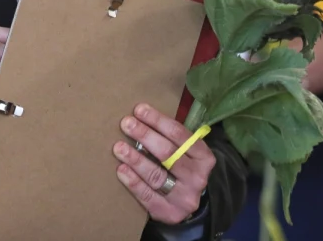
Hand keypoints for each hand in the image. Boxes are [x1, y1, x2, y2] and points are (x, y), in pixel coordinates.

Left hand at [114, 103, 215, 224]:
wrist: (187, 202)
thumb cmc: (180, 168)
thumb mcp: (184, 152)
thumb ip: (170, 137)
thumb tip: (140, 115)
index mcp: (204, 157)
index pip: (180, 134)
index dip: (158, 120)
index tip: (139, 110)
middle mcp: (198, 177)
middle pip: (168, 153)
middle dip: (145, 135)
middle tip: (126, 124)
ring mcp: (185, 197)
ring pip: (157, 175)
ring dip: (135, 159)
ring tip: (119, 147)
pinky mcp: (170, 213)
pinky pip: (148, 196)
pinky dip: (133, 182)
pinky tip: (121, 170)